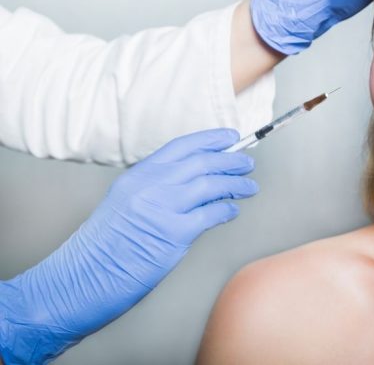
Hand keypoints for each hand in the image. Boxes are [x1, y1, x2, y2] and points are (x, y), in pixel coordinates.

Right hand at [0, 128, 257, 363]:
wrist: (82, 278)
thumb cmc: (103, 246)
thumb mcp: (124, 203)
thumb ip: (154, 187)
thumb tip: (193, 179)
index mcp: (137, 176)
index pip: (181, 146)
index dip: (210, 139)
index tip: (230, 137)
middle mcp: (150, 186)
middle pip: (201, 162)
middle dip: (230, 160)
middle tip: (247, 163)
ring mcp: (162, 208)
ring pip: (211, 184)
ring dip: (236, 184)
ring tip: (249, 187)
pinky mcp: (173, 234)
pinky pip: (211, 214)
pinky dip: (227, 210)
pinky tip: (232, 211)